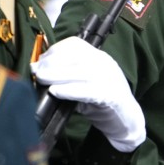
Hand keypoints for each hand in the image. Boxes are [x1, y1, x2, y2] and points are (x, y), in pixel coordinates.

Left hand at [31, 37, 144, 152]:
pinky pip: (86, 90)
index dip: (55, 50)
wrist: (127, 120)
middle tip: (36, 71)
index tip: (41, 59)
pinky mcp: (110, 95)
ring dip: (56, 74)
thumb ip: (70, 76)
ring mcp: (109, 78)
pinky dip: (68, 90)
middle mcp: (105, 64)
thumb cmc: (104, 101)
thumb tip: (42, 72)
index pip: (75, 44)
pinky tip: (55, 91)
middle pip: (74, 56)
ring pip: (79, 71)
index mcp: (99, 57)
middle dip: (51, 62)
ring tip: (41, 79)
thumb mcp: (87, 83)